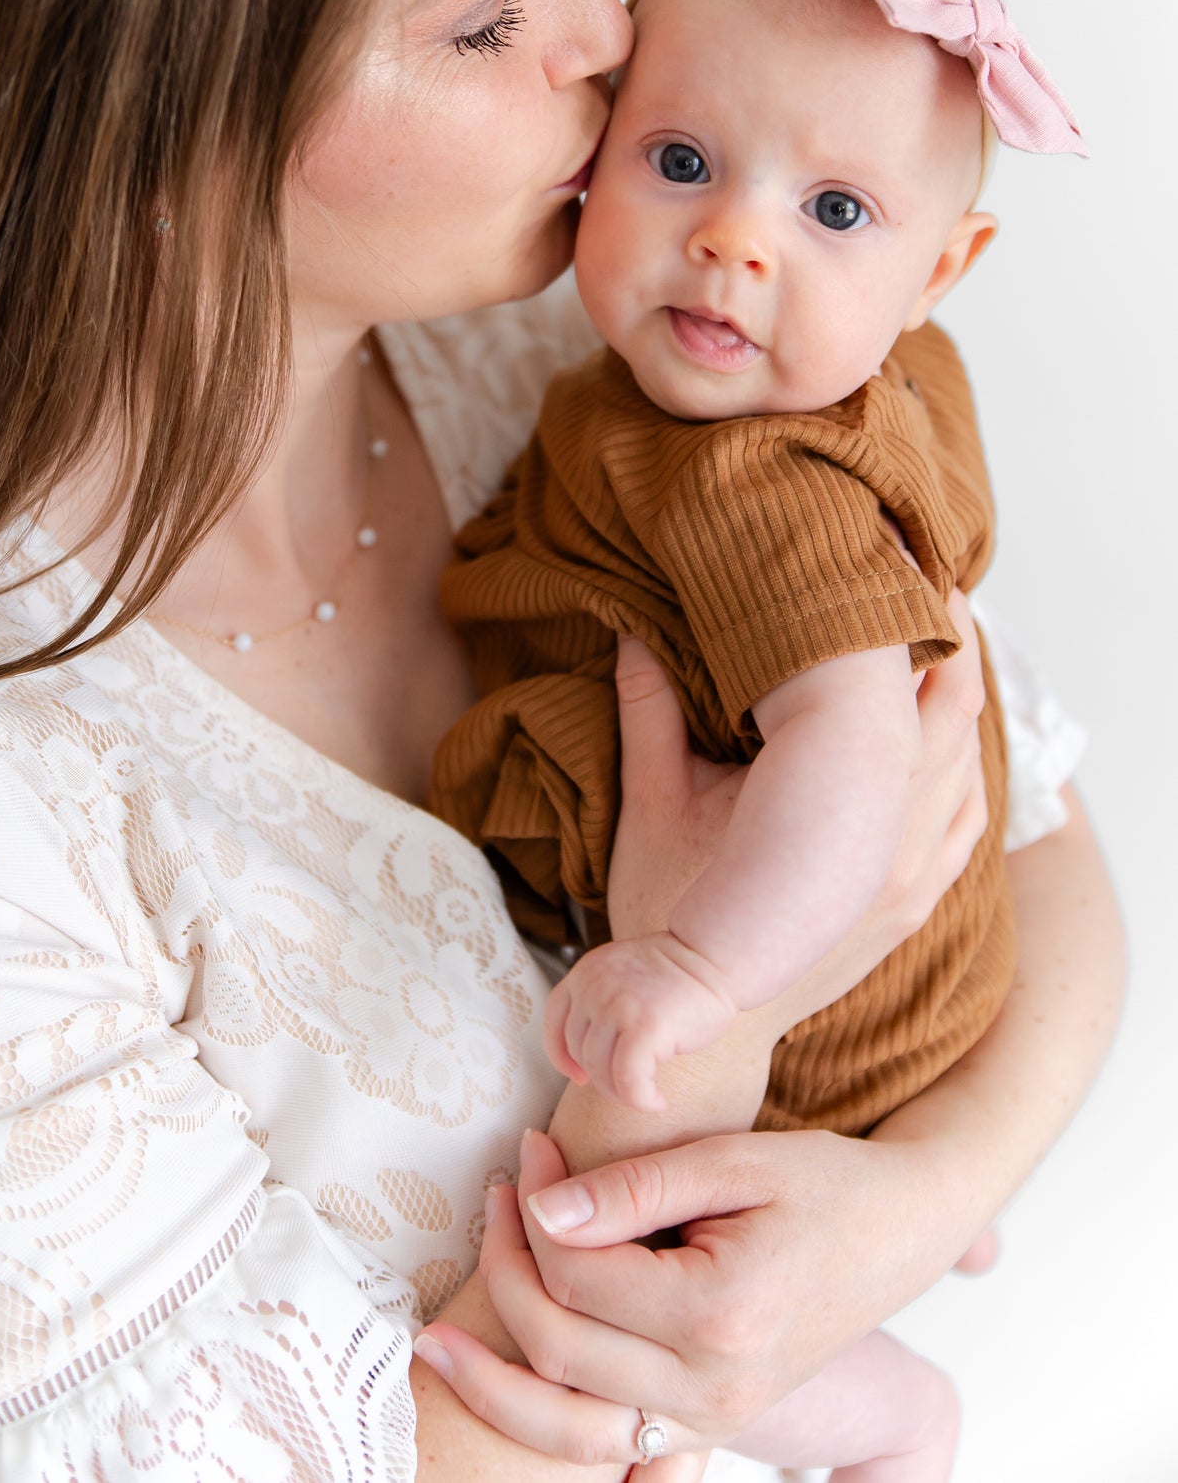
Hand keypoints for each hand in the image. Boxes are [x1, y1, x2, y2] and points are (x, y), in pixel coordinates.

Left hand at [424, 1123, 959, 1458]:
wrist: (900, 1229)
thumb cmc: (821, 1182)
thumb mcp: (730, 1159)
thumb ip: (632, 1187)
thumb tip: (540, 1210)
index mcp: (721, 1312)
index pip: (580, 1277)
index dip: (534, 1210)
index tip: (527, 1150)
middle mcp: (717, 1385)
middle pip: (563, 1352)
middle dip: (504, 1274)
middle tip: (494, 1198)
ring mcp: (716, 1418)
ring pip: (574, 1432)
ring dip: (497, 1386)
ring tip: (437, 1342)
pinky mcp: (714, 1425)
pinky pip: (618, 1453)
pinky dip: (554, 1435)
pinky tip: (510, 1402)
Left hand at [545, 934, 737, 1111]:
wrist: (716, 956)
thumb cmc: (678, 974)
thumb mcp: (623, 973)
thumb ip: (600, 1001)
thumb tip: (584, 1059)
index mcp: (586, 971)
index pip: (554, 1020)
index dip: (562, 1055)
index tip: (578, 1075)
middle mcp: (594, 986)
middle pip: (579, 1051)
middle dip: (601, 1078)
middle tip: (630, 1087)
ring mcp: (617, 1005)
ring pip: (600, 1070)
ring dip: (622, 1093)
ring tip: (647, 1094)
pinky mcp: (645, 1026)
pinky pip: (628, 1081)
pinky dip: (640, 1100)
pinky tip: (658, 1102)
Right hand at [607, 612, 985, 1022]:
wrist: (704, 1030)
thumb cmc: (672, 917)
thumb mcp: (652, 806)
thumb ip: (649, 715)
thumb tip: (632, 632)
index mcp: (845, 813)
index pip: (901, 696)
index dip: (906, 626)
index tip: (896, 570)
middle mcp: (899, 843)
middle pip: (955, 717)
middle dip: (945, 646)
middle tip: (927, 578)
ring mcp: (915, 878)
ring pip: (968, 768)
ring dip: (958, 701)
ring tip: (941, 635)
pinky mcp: (914, 901)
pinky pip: (964, 821)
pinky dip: (963, 769)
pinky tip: (948, 735)